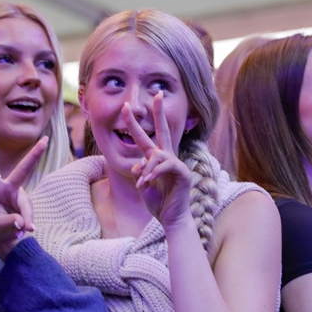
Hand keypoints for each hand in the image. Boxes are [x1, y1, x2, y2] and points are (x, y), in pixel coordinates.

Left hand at [0, 129, 47, 260]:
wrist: (4, 239)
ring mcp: (20, 196)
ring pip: (26, 204)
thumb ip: (8, 224)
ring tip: (25, 229)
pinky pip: (30, 213)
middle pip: (23, 170)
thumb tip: (22, 223)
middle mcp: (9, 189)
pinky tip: (28, 230)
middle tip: (45, 140)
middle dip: (35, 154)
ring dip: (26, 217)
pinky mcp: (28, 205)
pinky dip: (29, 221)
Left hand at [125, 94, 192, 229]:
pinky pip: (166, 166)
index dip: (136, 122)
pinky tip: (148, 183)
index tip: (127, 107)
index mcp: (157, 159)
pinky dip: (154, 173)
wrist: (171, 218)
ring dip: (147, 168)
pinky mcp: (183, 173)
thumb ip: (141, 172)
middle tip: (157, 93)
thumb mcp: (143, 185)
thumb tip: (140, 164)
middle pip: (163, 130)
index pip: (147, 137)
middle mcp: (168, 157)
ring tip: (143, 182)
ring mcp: (177, 164)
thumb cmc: (158, 202)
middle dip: (159, 112)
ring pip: (158, 154)